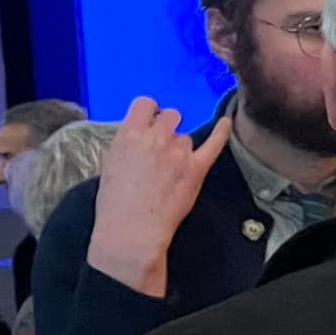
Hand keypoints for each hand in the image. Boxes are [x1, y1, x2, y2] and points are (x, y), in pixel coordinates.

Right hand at [86, 102, 233, 297]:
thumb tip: (137, 134)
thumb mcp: (109, 164)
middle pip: (171, 115)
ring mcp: (178, 153)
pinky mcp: (196, 168)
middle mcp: (156, 138)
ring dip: (181, 148)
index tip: (151, 119)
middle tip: (161, 146)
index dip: (150, 111)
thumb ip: (126, 144)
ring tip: (169, 170)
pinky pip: (214, 143)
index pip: (145, 104)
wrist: (131, 231)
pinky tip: (226, 123)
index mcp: (129, 135)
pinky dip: (222, 132)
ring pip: (186, 137)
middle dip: (167, 127)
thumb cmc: (115, 203)